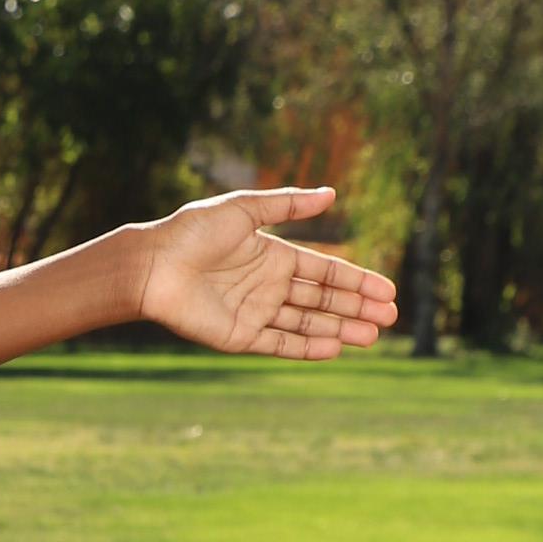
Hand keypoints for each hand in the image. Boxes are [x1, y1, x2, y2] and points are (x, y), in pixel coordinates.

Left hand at [135, 191, 398, 359]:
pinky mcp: (239, 336)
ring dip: (340, 329)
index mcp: (274, 256)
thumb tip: (332, 193)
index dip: (356, 281)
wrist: (152, 265)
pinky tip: (335, 348)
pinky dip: (307, 347)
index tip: (387, 292)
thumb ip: (288, 204)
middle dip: (357, 309)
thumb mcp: (245, 209)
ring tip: (372, 335)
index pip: (325, 271)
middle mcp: (268, 286)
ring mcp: (255, 313)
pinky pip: (280, 344)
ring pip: (307, 324)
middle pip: (322, 301)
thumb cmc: (192, 232)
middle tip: (390, 319)